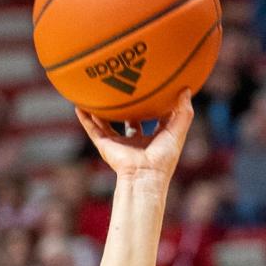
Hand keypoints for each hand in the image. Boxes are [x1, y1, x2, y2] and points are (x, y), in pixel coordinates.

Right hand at [75, 89, 193, 183]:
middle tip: (124, 91)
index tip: (152, 91)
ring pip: (107, 124)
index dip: (153, 106)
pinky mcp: (106, 146)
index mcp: (153, 139)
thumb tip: (186, 89)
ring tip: (94, 96)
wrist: (144, 175)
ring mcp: (119, 144)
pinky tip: (78, 107)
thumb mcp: (178, 130)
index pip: (152, 120)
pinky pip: (93, 130)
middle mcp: (135, 141)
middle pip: (129, 121)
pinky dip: (85, 119)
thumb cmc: (163, 157)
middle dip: (127, 109)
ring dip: (100, 112)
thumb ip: (184, 111)